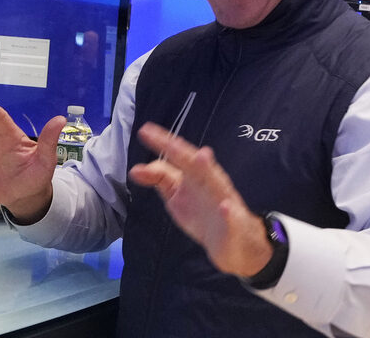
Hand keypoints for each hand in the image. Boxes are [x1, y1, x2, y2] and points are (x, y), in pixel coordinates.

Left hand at [129, 122, 271, 276]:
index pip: (178, 155)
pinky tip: (225, 207)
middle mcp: (210, 183)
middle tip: (169, 143)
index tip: (145, 132)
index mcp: (195, 176)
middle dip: (183, 153)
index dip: (163, 143)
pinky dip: (228, 212)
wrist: (234, 239)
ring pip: (217, 184)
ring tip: (203, 157)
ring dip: (210, 172)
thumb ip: (160, 179)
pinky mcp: (233, 223)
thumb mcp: (177, 195)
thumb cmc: (204, 212)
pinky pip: (232, 217)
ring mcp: (223, 202)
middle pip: (196, 165)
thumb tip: (135, 169)